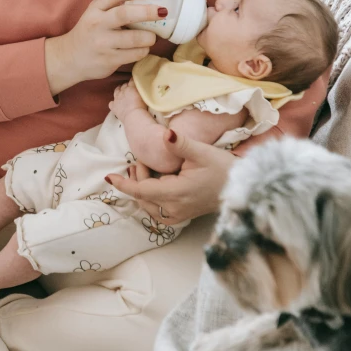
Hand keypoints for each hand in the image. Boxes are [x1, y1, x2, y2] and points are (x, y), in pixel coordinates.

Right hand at [45, 0, 164, 94]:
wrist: (69, 58)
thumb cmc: (90, 31)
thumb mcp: (97, 13)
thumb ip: (115, 4)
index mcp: (95, 8)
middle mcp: (97, 24)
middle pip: (124, 14)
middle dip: (147, 12)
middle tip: (163, 11)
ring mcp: (102, 43)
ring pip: (134, 38)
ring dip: (149, 37)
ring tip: (152, 36)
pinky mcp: (108, 60)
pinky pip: (134, 54)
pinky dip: (143, 50)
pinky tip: (142, 48)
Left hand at [106, 129, 235, 223]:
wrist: (241, 187)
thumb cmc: (222, 168)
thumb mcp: (201, 151)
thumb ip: (180, 144)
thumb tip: (165, 134)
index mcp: (176, 194)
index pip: (141, 191)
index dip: (123, 183)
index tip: (109, 176)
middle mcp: (174, 209)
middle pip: (142, 197)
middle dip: (135, 179)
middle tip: (139, 160)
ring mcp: (178, 216)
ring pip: (148, 206)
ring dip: (141, 188)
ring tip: (144, 168)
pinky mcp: (182, 216)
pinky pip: (157, 210)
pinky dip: (149, 197)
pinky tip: (155, 182)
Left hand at [109, 80, 146, 121]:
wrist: (133, 116)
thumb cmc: (142, 106)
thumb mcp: (144, 96)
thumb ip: (140, 90)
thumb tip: (140, 88)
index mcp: (131, 87)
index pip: (131, 81)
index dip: (133, 81)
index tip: (135, 82)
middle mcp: (122, 91)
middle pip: (124, 85)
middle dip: (126, 86)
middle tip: (130, 88)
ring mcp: (117, 98)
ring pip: (116, 91)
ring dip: (118, 90)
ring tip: (121, 92)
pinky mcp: (113, 106)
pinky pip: (111, 103)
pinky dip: (113, 103)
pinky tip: (115, 104)